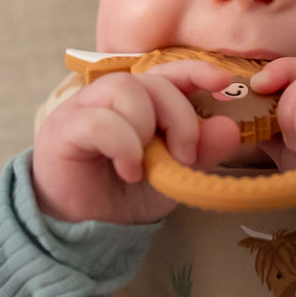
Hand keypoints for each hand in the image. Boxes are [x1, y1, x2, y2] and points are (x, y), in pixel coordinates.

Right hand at [32, 61, 240, 224]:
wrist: (84, 226)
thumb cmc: (125, 192)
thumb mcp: (174, 176)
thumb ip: (201, 152)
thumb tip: (231, 128)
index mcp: (143, 101)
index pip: (170, 71)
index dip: (196, 71)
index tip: (222, 83)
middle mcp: (113, 96)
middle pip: (153, 81)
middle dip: (180, 117)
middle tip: (184, 155)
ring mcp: (85, 106)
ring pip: (125, 88)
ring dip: (147, 126)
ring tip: (147, 164)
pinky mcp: (64, 127)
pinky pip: (99, 120)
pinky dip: (123, 145)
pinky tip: (129, 170)